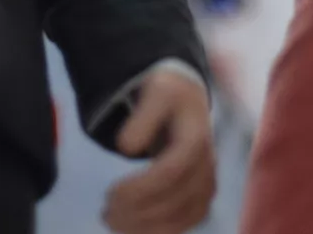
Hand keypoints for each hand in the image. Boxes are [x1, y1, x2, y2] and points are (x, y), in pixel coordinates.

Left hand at [103, 67, 214, 233]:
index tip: (110, 193)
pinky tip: (133, 229)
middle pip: (175, 200)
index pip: (170, 172)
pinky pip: (184, 223)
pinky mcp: (201, 198)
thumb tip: (126, 147)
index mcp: (196, 139)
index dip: (141, 188)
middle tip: (105, 212)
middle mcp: (207, 167)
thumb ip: (141, 118)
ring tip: (114, 222)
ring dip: (146, 226)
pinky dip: (159, 230)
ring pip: (181, 217)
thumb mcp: (155, 93)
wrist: (188, 102)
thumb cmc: (168, 96)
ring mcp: (207, 185)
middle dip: (138, 211)